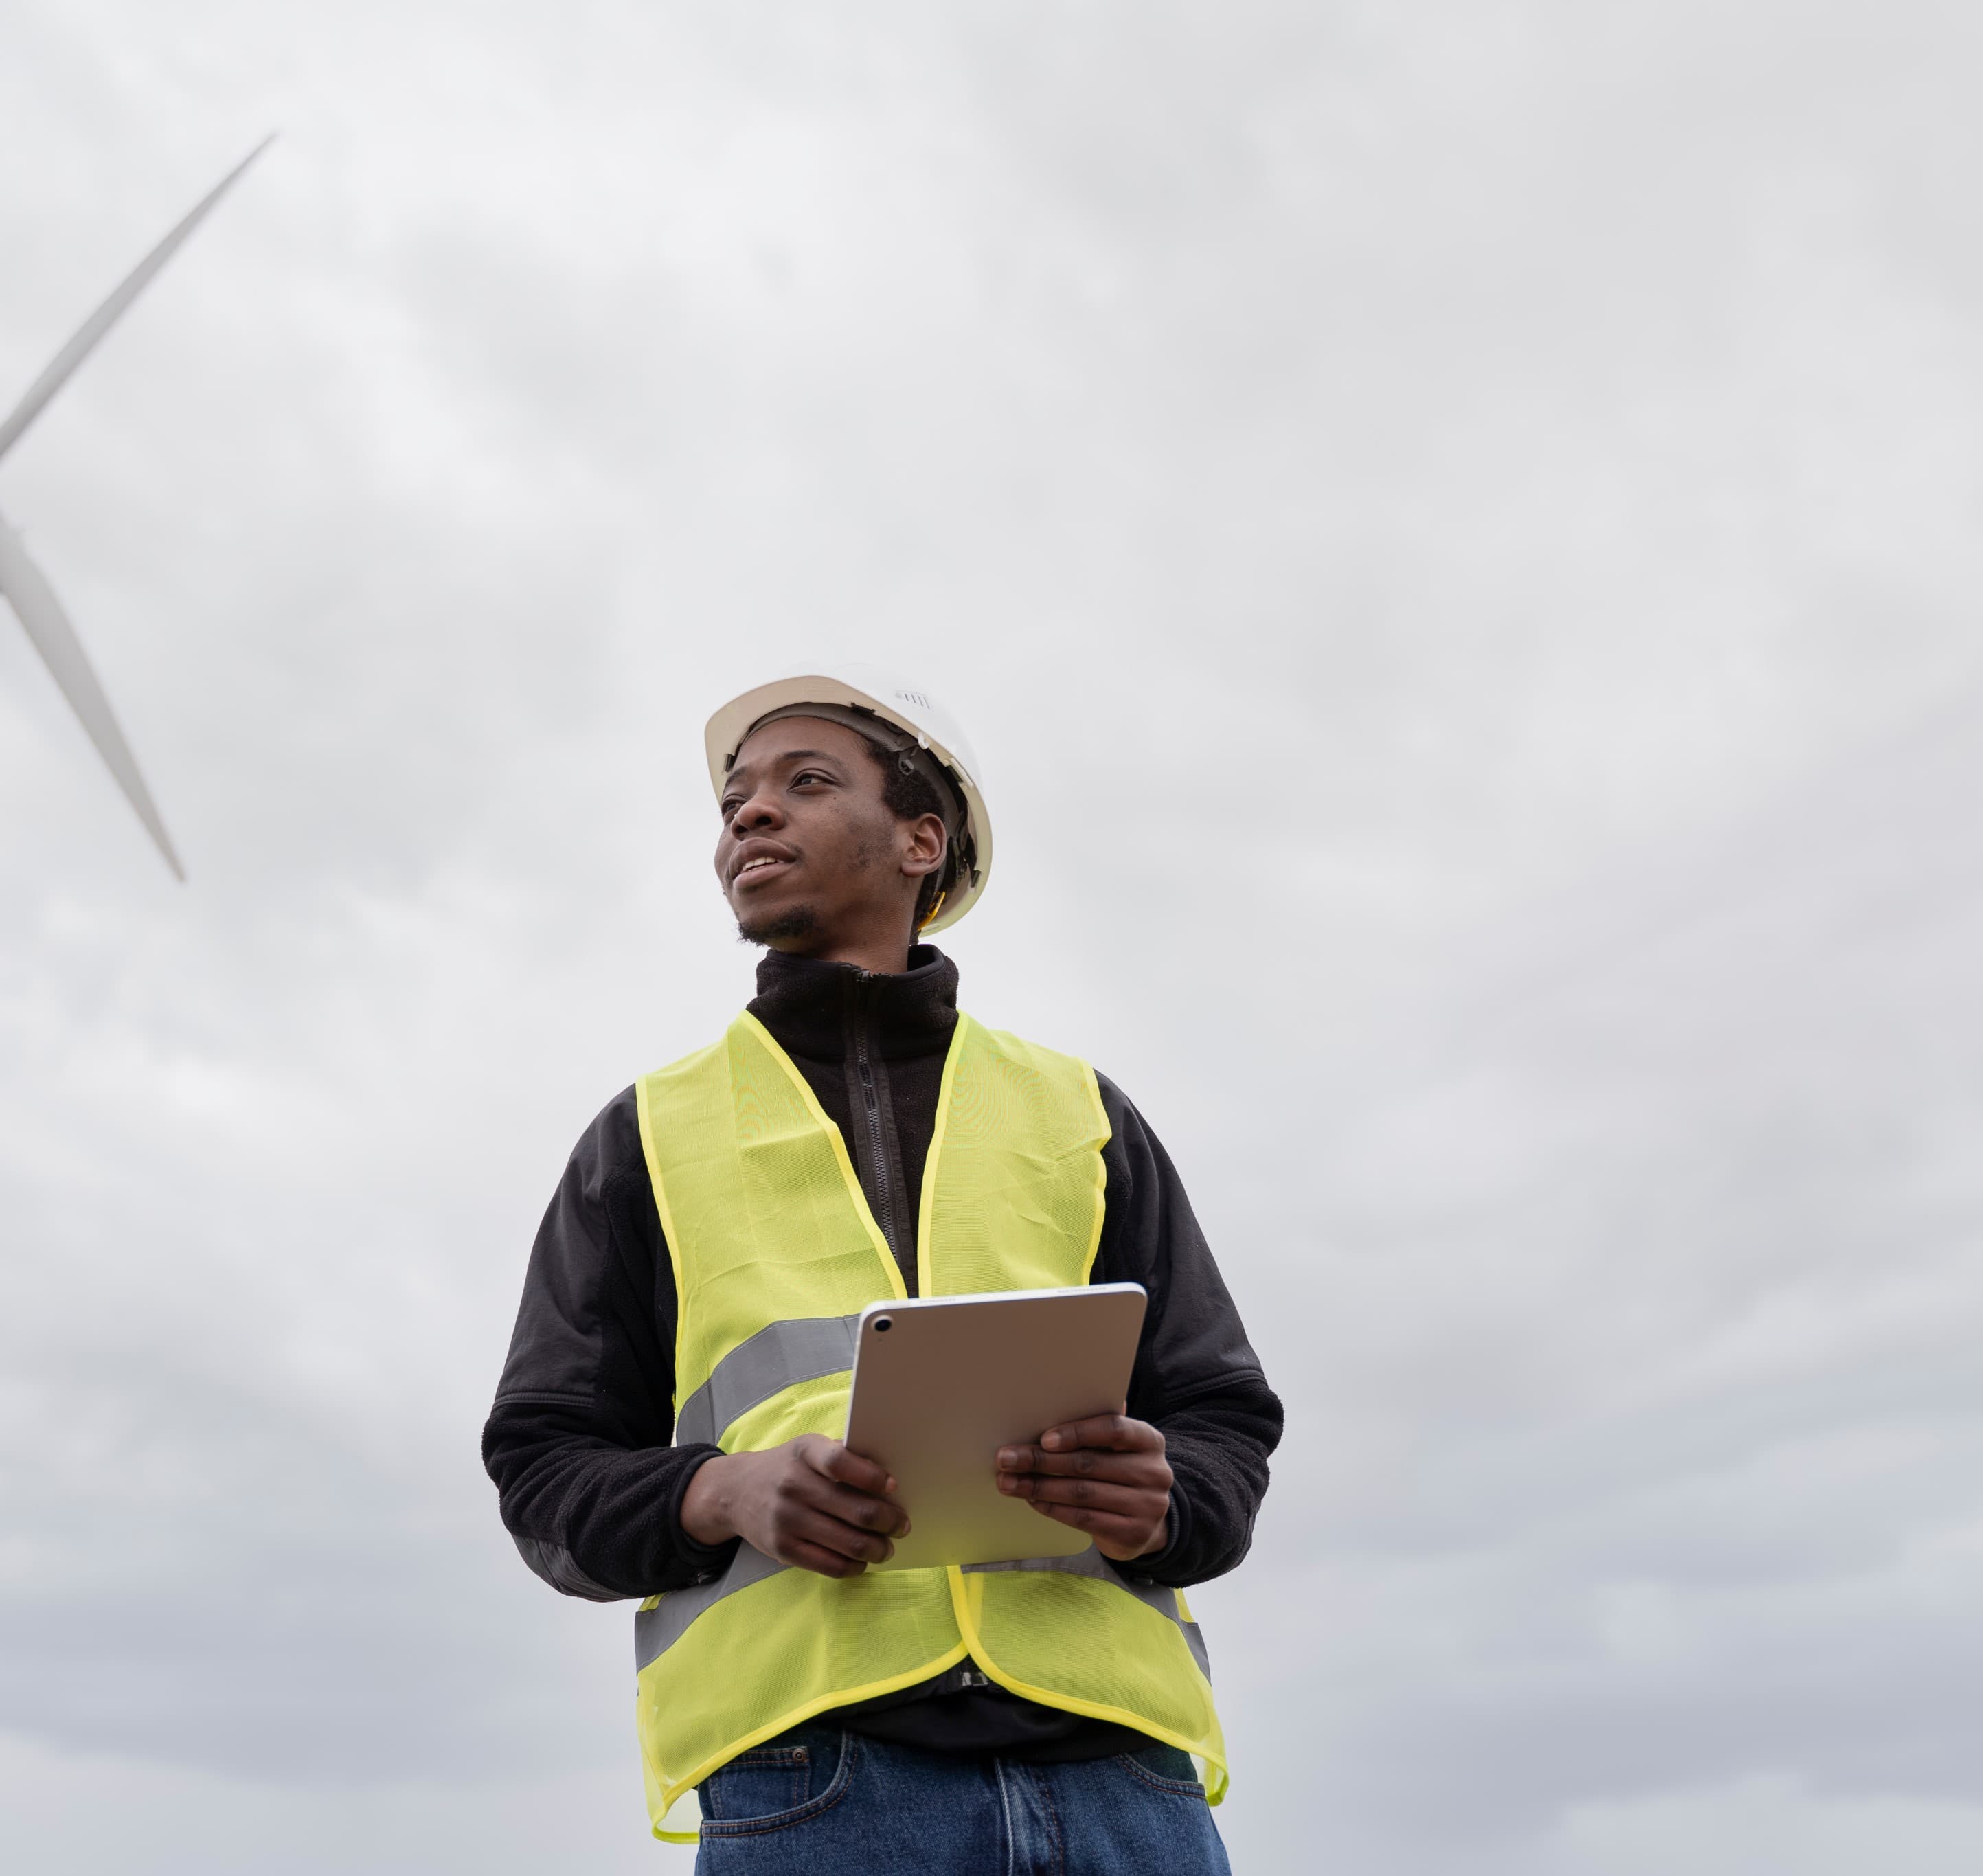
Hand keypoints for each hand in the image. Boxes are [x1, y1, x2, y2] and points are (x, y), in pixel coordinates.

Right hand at [680, 1435, 910, 1578]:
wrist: (735, 1492)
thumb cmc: (787, 1468)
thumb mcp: (808, 1449)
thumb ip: (842, 1457)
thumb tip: (888, 1482)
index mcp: (805, 1453)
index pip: (841, 1463)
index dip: (872, 1477)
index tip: (893, 1487)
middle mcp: (794, 1485)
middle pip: (855, 1510)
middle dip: (888, 1521)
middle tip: (902, 1525)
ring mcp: (787, 1520)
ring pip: (848, 1543)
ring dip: (877, 1548)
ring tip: (887, 1547)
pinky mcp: (783, 1549)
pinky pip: (830, 1565)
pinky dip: (854, 1566)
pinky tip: (862, 1561)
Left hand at [995, 1412, 1172, 1561]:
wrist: (1146, 1524)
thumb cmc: (1121, 1473)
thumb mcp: (1119, 1448)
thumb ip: (1098, 1428)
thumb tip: (1053, 1401)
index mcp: (1150, 1440)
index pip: (1114, 1429)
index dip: (1077, 1433)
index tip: (1043, 1439)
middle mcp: (1154, 1472)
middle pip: (1089, 1464)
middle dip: (1041, 1461)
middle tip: (1006, 1459)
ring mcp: (1147, 1506)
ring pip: (1081, 1494)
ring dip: (1039, 1487)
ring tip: (1009, 1482)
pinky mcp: (1134, 1534)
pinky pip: (1084, 1519)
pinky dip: (1053, 1508)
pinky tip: (1032, 1500)